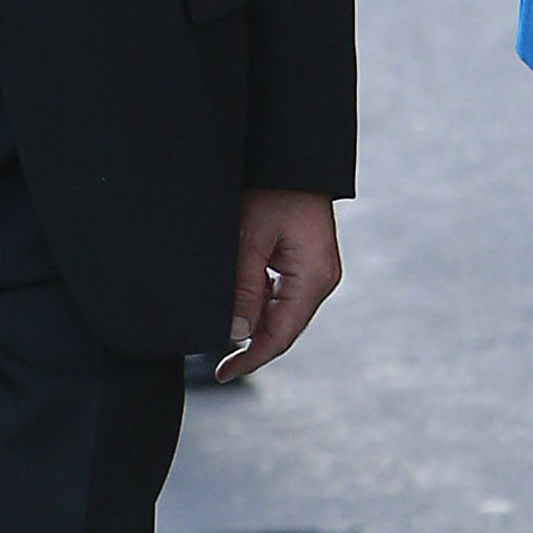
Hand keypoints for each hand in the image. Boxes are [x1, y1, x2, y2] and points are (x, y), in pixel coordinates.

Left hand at [214, 189, 342, 381]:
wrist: (291, 158)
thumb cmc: (274, 191)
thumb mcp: (250, 240)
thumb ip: (243, 289)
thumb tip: (236, 333)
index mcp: (314, 279)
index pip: (281, 335)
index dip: (251, 358)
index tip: (223, 374)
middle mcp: (320, 279)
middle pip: (281, 326)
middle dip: (248, 339)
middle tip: (212, 351)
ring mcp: (314, 271)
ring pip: (278, 310)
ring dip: (250, 315)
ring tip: (221, 306)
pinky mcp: (305, 262)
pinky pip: (279, 291)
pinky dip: (256, 297)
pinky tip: (236, 286)